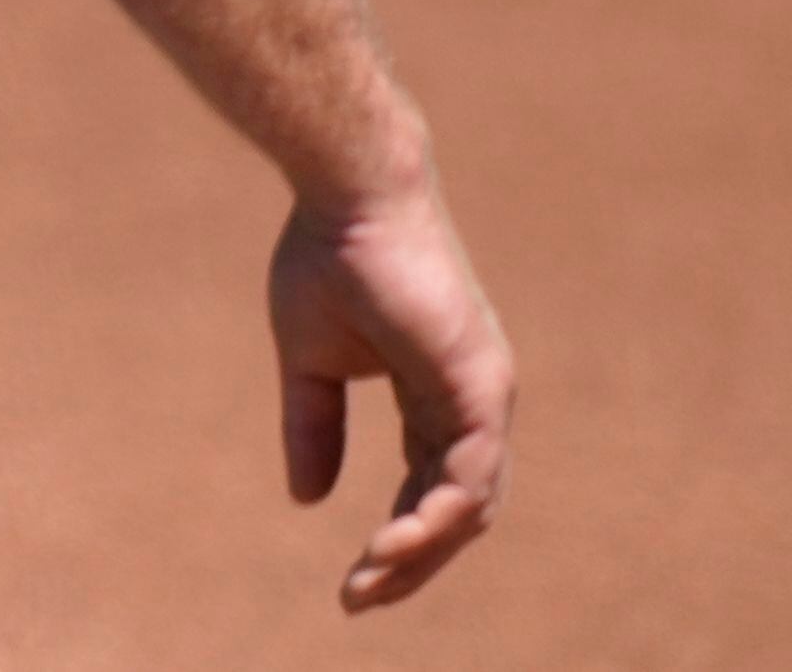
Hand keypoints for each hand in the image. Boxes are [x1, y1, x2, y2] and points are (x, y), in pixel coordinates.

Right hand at [269, 176, 513, 610]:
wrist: (346, 193)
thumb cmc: (327, 257)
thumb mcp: (310, 360)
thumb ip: (315, 425)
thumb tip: (307, 499)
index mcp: (439, 392)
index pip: (431, 485)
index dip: (395, 536)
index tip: (352, 583)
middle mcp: (473, 399)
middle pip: (459, 509)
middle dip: (413, 562)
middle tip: (360, 599)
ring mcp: (484, 392)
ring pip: (472, 503)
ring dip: (422, 553)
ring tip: (369, 583)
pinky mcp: (479, 383)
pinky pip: (471, 473)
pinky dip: (437, 516)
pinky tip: (392, 543)